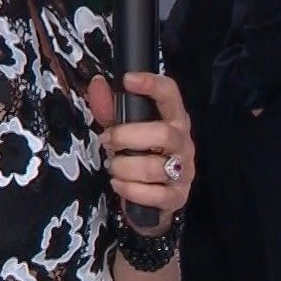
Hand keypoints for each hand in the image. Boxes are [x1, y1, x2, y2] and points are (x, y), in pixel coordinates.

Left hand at [87, 71, 193, 233]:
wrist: (155, 200)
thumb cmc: (141, 156)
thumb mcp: (125, 130)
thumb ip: (110, 108)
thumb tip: (97, 84)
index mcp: (174, 119)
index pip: (171, 94)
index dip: (151, 84)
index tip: (128, 80)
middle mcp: (183, 143)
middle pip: (164, 133)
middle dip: (127, 136)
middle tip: (106, 140)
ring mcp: (184, 171)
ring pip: (154, 167)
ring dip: (124, 167)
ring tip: (113, 167)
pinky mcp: (177, 197)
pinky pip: (154, 195)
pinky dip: (130, 190)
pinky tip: (119, 184)